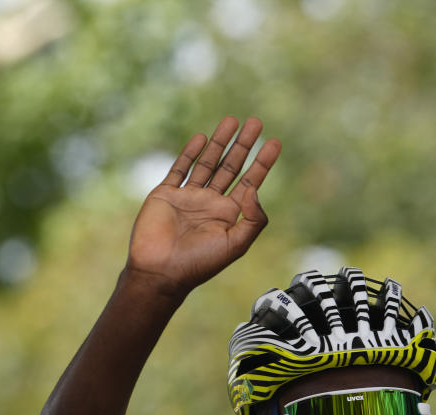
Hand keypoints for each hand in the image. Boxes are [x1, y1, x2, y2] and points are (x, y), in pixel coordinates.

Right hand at [126, 116, 280, 294]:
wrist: (161, 271)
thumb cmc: (198, 264)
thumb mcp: (235, 245)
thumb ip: (252, 219)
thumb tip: (255, 189)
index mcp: (228, 215)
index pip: (250, 182)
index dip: (263, 163)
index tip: (275, 143)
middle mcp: (210, 203)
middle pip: (231, 166)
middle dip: (244, 145)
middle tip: (256, 122)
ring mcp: (188, 197)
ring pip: (207, 163)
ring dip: (219, 142)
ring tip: (232, 121)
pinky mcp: (166, 194)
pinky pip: (180, 169)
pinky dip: (190, 153)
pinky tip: (201, 138)